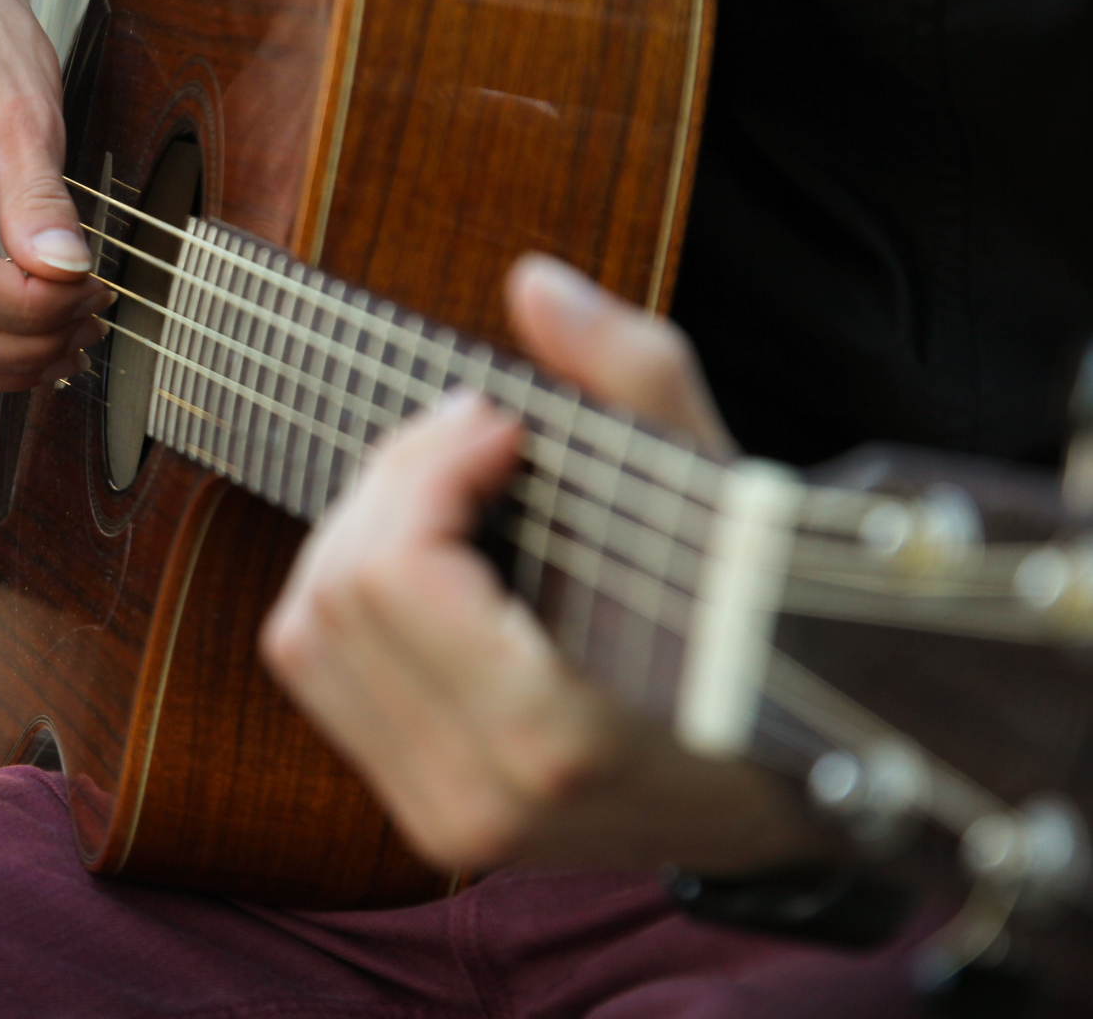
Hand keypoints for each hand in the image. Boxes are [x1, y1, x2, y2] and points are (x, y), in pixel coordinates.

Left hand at [261, 255, 826, 874]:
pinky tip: (430, 560)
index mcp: (555, 732)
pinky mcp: (427, 818)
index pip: (393, 574)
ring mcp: (446, 819)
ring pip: (306, 636)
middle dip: (389, 487)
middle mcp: (481, 793)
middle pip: (336, 595)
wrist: (798, 798)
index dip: (424, 469)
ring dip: (359, 536)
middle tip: (469, 441)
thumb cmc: (772, 648)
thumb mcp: (729, 506)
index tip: (498, 424)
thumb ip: (633, 381)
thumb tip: (535, 284)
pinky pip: (322, 677)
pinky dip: (353, 597)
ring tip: (447, 494)